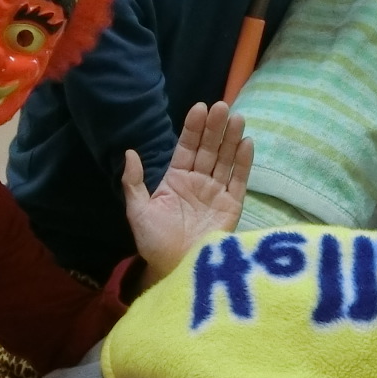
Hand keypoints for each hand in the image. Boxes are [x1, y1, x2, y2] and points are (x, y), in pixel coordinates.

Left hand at [124, 102, 254, 286]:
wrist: (174, 270)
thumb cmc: (154, 243)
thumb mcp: (138, 212)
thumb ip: (134, 182)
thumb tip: (129, 152)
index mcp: (176, 180)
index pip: (187, 148)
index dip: (193, 129)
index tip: (199, 108)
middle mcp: (198, 182)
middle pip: (209, 149)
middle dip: (215, 128)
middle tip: (222, 107)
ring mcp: (216, 193)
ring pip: (226, 160)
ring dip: (231, 139)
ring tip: (237, 118)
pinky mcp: (231, 207)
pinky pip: (239, 181)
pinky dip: (243, 163)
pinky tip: (247, 143)